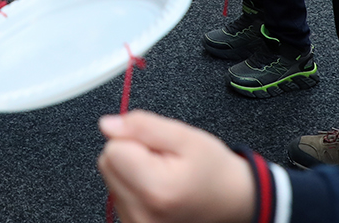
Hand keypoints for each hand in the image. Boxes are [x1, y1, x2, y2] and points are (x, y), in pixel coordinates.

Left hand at [97, 110, 254, 222]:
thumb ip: (143, 126)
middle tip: (162, 161)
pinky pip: (118, 194)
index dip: (135, 139)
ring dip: (132, 171)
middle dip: (130, 154)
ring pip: (111, 178)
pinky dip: (133, 187)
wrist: (231, 201)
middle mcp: (142, 214)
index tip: (159, 148)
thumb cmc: (213, 170)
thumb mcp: (185, 137)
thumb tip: (107, 124)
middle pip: (107, 163)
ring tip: (162, 175)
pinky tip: (157, 189)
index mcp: (155, 189)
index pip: (113, 147)